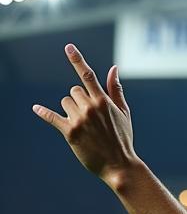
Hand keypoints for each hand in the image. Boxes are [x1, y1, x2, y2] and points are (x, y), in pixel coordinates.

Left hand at [33, 44, 137, 187]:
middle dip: (78, 101)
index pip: (87, 76)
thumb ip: (116, 90)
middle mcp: (90, 107)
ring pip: (64, 103)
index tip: (68, 47)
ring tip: (83, 127)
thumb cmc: (123, 139)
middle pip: (73, 92)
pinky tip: (36, 109)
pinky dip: (44, 113)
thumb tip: (113, 68)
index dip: (77, 60)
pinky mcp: (70, 132)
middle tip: (89, 119)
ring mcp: (80, 119)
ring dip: (70, 111)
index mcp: (104, 102)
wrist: (120, 166)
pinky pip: (52, 117)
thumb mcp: (124, 114)